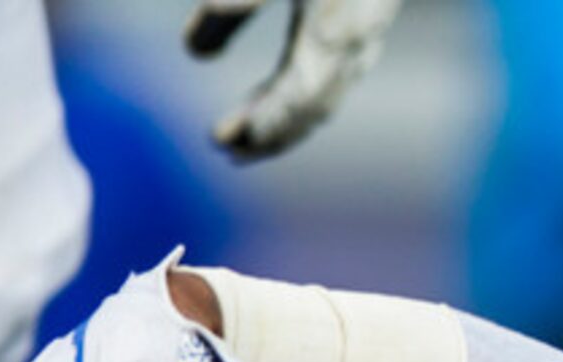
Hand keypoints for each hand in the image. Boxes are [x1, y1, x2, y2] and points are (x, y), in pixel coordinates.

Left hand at [184, 0, 403, 158]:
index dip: (261, 124)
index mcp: (335, 34)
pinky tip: (286, 82)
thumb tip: (195, 52)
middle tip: (228, 147)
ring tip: (252, 126)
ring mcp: (367, 30)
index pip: (297, 100)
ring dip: (288, 114)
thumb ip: (231, 7)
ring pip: (326, 90)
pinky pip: (334, 69)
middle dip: (272, 130)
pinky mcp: (365, 14)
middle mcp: (357, 42)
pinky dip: (304, 87)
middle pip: (314, 107)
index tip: (220, 140)